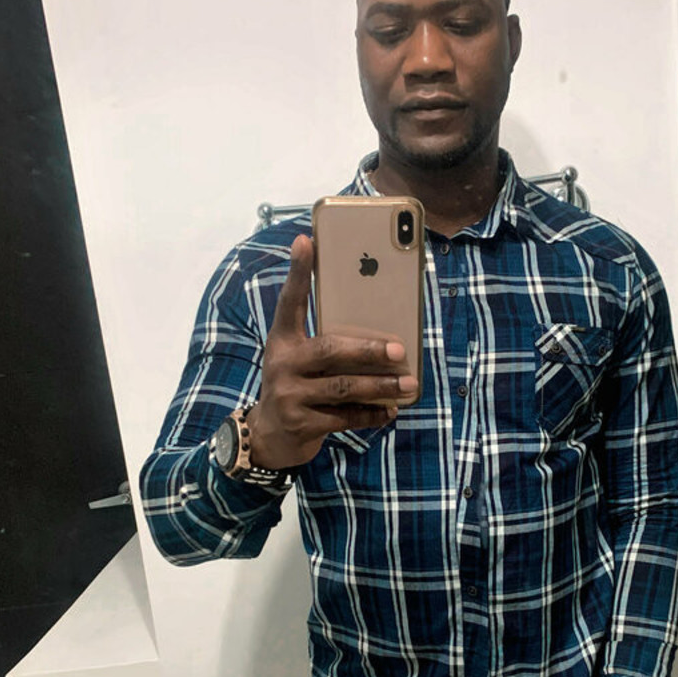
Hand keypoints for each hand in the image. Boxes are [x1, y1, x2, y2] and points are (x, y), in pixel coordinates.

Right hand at [246, 235, 416, 469]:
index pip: (290, 301)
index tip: (306, 241)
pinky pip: (345, 417)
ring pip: (344, 387)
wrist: (268, 435)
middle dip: (369, 349)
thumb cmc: (296, 386)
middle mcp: (282, 364)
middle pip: (330, 349)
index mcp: (282, 340)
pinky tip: (391, 411)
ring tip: (409, 385)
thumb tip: (378, 330)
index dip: (297, 272)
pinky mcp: (301, 424)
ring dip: (380, 385)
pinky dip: (371, 414)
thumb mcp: (299, 358)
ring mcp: (290, 395)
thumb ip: (326, 341)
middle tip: (400, 349)